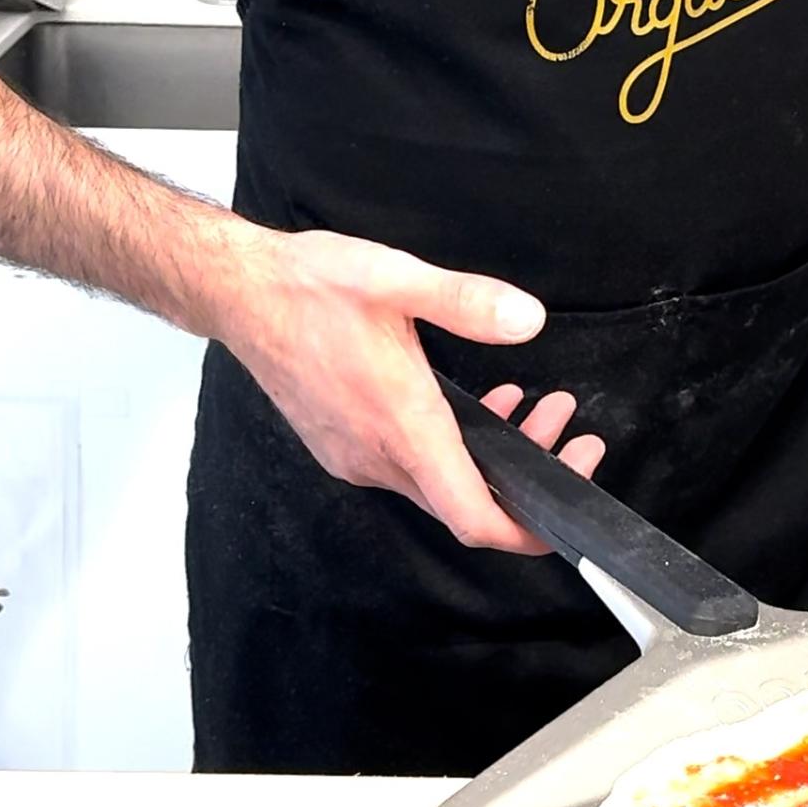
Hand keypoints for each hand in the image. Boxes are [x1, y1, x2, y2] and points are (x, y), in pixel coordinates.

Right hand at [215, 227, 603, 552]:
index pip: (471, 517)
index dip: (526, 528)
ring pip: (439, 480)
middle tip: (566, 427)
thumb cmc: (309, 286)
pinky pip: (411, 463)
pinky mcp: (343, 443)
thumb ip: (465, 301)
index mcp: (399, 428)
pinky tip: (478, 401)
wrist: (238, 293)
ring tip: (534, 404)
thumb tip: (527, 319)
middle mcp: (376, 457)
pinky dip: (454, 444)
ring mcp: (355, 455)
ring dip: (490, 453)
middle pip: (464, 501)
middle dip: (525, 472)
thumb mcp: (396, 278)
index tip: (569, 500)